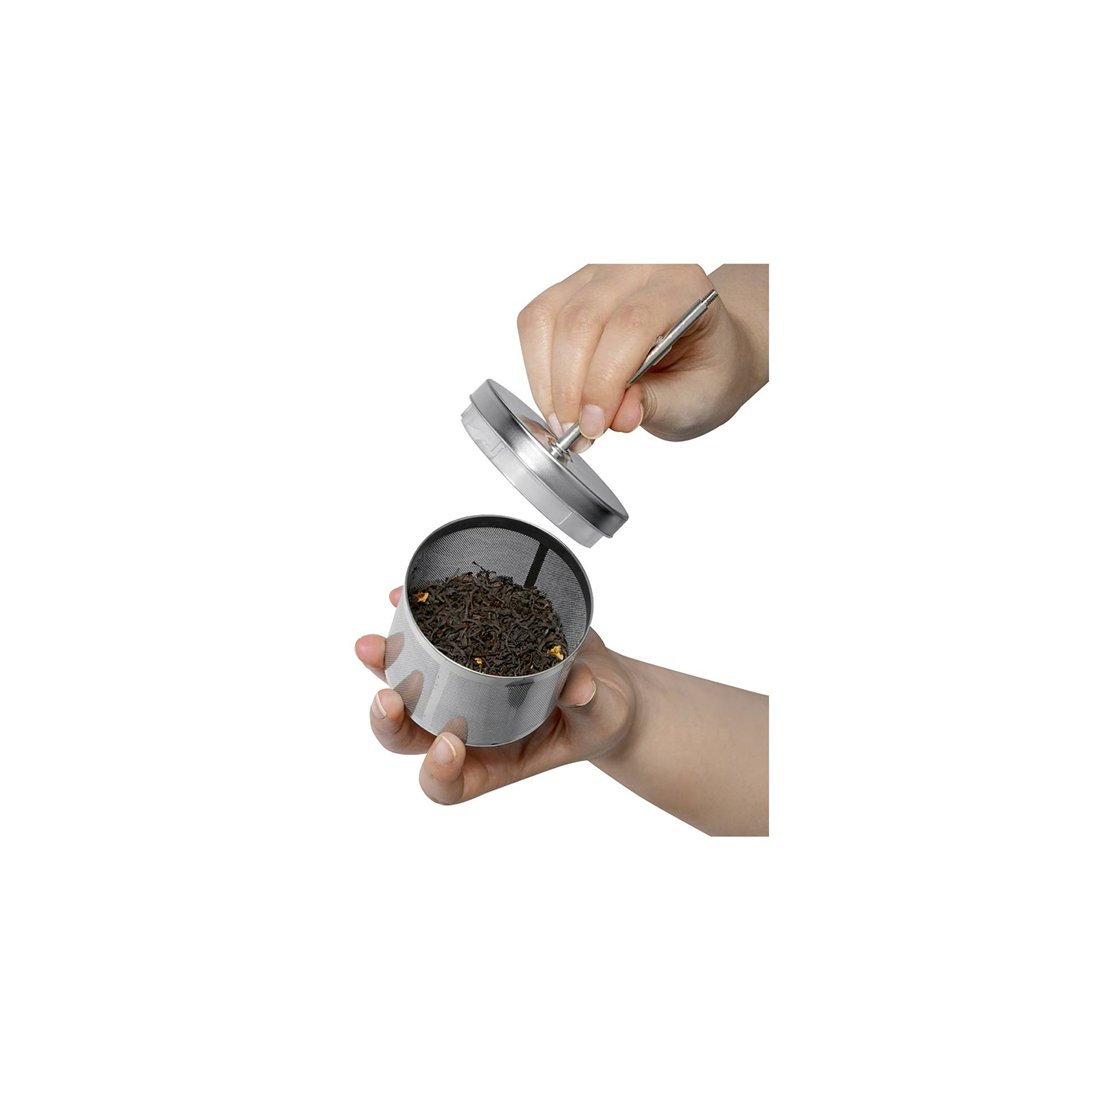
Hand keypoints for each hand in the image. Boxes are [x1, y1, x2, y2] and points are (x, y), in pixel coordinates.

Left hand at [354, 588, 636, 804]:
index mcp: (495, 761)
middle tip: (386, 697)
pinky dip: (413, 618)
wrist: (601, 679)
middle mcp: (467, 728)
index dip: (438, 772)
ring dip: (384, 666)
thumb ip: (589, 703)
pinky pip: (429, 637)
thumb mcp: (603, 713)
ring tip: (369, 645)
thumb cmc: (601, 712)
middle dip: (389, 720)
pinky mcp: (464, 649)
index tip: (450, 746)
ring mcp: (460, 688)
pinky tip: (403, 596)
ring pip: (408, 685)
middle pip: (411, 735)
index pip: (451, 783)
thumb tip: (579, 686)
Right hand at [517, 264, 766, 444]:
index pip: (631, 324)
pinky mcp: (570, 289)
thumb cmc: (706, 369)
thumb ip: (656, 405)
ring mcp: (598, 274)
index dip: (604, 380)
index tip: (595, 425)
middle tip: (579, 432)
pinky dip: (538, 367)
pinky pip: (534, 322)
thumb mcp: (697, 399)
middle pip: (582, 320)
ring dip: (548, 381)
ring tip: (567, 420)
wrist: (705, 349)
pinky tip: (558, 397)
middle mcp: (638, 267)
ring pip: (548, 319)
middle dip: (570, 388)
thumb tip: (616, 416)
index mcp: (683, 287)